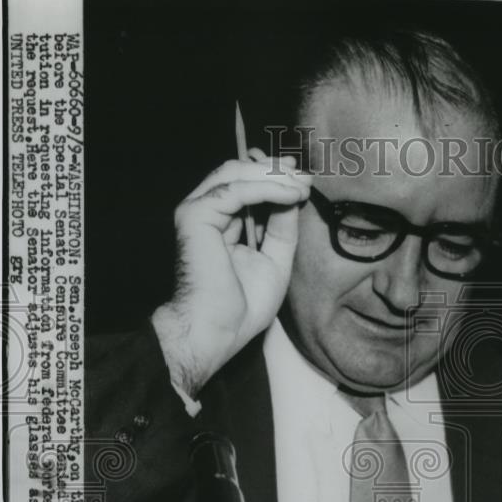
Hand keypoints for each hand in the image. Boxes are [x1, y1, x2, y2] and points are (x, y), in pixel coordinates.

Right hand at [151, 153, 310, 395]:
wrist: (219, 331)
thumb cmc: (243, 307)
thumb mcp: (275, 260)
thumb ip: (282, 227)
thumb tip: (294, 194)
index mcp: (222, 224)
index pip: (247, 186)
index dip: (275, 177)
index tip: (304, 179)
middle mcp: (207, 213)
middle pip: (239, 172)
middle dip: (276, 170)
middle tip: (306, 176)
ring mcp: (198, 211)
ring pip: (236, 173)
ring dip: (274, 175)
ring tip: (301, 184)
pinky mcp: (196, 215)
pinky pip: (236, 190)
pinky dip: (267, 188)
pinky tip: (291, 195)